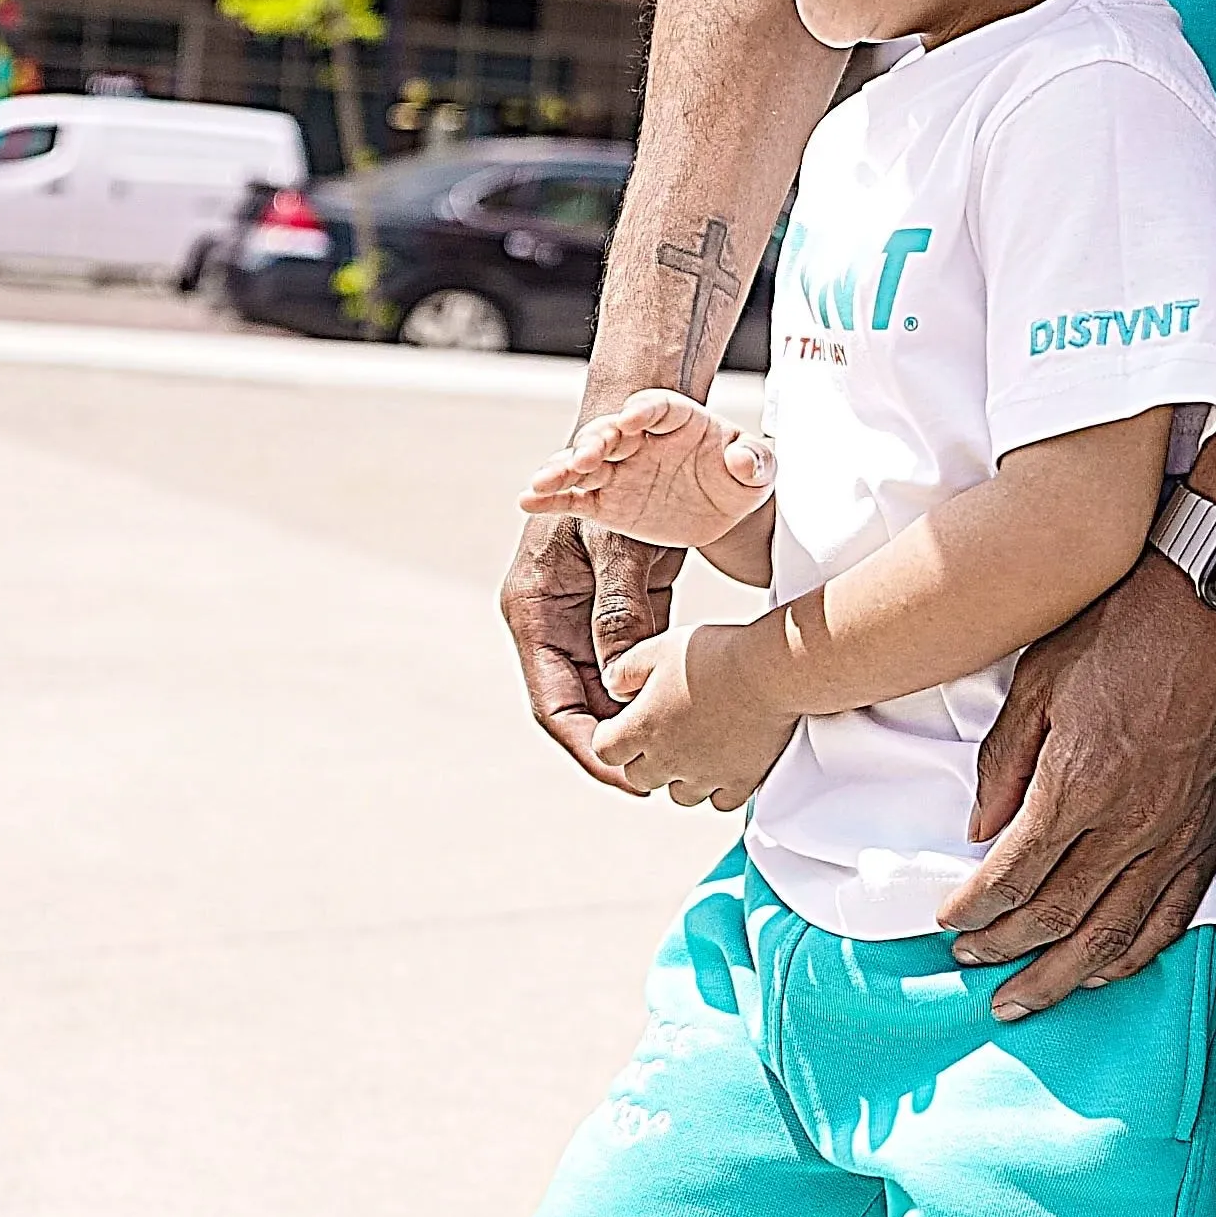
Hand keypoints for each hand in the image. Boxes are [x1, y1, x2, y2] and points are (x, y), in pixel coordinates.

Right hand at [503, 493, 688, 787]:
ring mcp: (577, 618)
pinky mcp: (609, 609)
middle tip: (663, 781)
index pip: (555, 705)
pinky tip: (682, 716)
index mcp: (533, 611)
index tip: (626, 778)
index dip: (590, 747)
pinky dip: (648, 692)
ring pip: (604, 690)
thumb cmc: (611, 482)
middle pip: (578, 706)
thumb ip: (620, 612)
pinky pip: (624, 665)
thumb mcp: (616, 549)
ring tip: (677, 759)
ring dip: (635, 723)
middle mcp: (549, 622)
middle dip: (617, 746)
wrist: (625, 435)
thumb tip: (627, 681)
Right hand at [517, 387, 774, 547]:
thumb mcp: (761, 470)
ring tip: (547, 479)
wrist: (725, 511)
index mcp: (678, 420)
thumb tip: (742, 459)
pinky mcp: (604, 501)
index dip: (644, 408)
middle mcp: (640, 439)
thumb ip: (757, 460)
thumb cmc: (740, 479)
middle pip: (612, 431)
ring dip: (564, 467)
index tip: (632, 416)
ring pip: (584, 463)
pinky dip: (551, 498)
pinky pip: (574, 497)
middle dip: (597, 439)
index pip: (659, 406)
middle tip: (586, 453)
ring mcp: (618, 469)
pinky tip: (530, 500)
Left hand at [582, 617, 789, 817]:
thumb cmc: (716, 656)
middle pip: (638, 776)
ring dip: (680, 777)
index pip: (605, 750)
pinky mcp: (739, 781)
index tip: (627, 721)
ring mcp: (704, 775)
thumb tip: (612, 687)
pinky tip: (725, 764)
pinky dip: (719, 788)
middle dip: (644, 758)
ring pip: (679, 795)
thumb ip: (625, 671)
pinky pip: (720, 801)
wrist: (768, 671)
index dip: (614, 735)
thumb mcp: (657, 650)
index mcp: (642, 729)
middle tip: (662, 732)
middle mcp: (667, 760)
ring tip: (695, 749)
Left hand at [943, 562, 1215, 1017]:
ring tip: (1026, 999)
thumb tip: (979, 831)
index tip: (948, 924)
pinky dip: (1133, 953)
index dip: (973, 909)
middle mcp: (1129, 824)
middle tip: (971, 970)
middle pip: (1057, 916)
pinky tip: (1104, 970)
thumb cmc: (1127, 627)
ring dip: (1063, 975)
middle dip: (1006, 951)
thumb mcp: (1040, 679)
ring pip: (1113, 932)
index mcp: (1077, 785)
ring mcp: (1177, 833)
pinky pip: (1171, 915)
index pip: (1012, 875)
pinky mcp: (1212, 831)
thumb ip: (1004, 763)